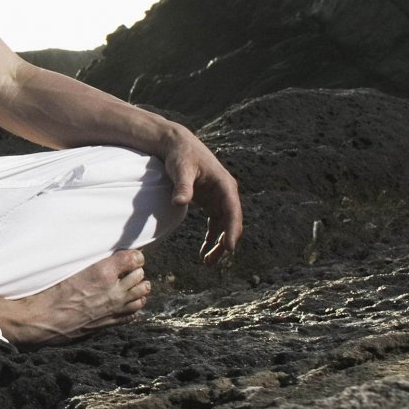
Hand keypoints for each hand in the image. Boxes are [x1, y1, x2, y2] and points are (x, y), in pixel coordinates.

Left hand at [159, 126, 242, 263]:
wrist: (175, 145)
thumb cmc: (180, 155)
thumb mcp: (181, 169)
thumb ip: (182, 186)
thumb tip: (179, 202)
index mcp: (225, 184)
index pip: (232, 210)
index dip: (232, 230)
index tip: (229, 248)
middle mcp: (226, 193)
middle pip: (231, 222)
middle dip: (226, 242)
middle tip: (214, 261)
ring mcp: (219, 198)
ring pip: (224, 225)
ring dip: (219, 244)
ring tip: (208, 263)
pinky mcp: (209, 202)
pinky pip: (215, 223)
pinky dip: (211, 238)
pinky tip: (204, 252)